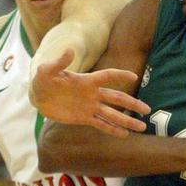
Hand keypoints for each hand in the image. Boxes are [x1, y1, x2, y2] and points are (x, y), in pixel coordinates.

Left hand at [30, 49, 150, 136]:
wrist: (38, 95)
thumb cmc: (43, 79)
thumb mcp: (47, 70)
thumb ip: (60, 62)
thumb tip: (70, 50)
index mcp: (86, 81)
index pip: (107, 76)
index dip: (120, 76)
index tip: (134, 78)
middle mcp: (92, 94)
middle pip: (117, 98)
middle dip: (132, 104)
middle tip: (147, 110)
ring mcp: (89, 107)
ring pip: (112, 114)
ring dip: (126, 120)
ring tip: (142, 127)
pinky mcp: (84, 118)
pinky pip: (101, 124)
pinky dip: (112, 129)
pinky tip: (125, 135)